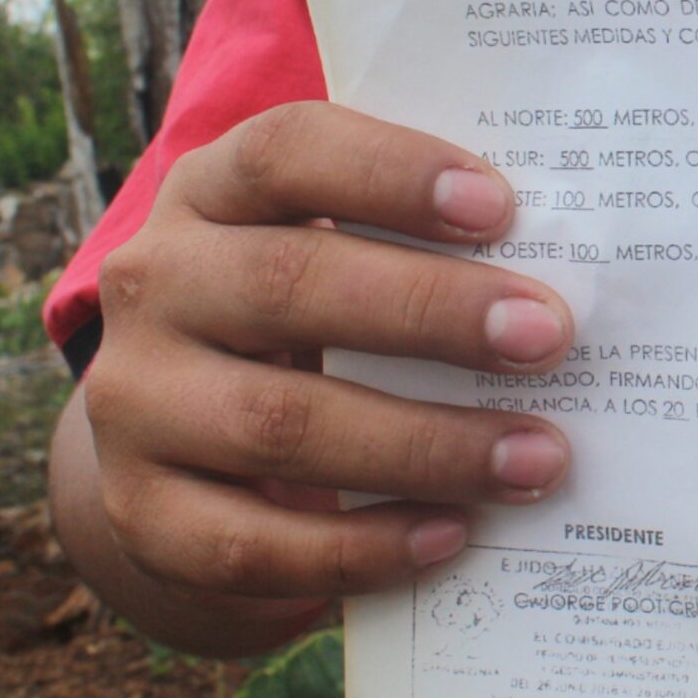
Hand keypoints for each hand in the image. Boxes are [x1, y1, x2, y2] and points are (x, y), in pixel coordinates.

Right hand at [74, 102, 571, 625]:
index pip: (288, 151)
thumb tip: (565, 264)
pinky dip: (360, 546)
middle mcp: (155, 283)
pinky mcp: (138, 512)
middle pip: (291, 283)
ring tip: (534, 457)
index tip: (500, 206)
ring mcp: (133, 402)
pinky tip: (451, 533)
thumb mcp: (332, 238)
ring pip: (278, 423)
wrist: (177, 418)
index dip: (392, 173)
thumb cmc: (306, 296)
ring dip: (423, 445)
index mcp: (210, 187)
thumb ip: (415, 233)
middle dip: (432, 312)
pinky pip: (250, 544)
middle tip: (549, 336)